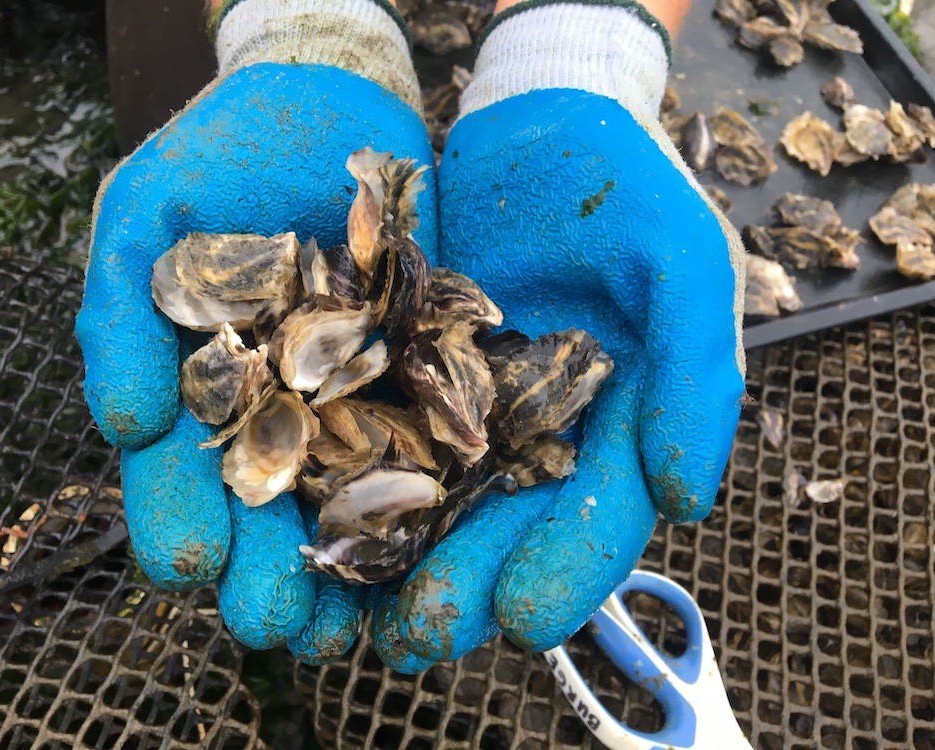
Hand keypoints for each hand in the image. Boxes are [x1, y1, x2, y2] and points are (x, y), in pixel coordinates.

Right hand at [75, 0, 434, 660]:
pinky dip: (421, 499)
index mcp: (192, 389)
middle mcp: (268, 410)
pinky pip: (420, 446)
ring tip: (342, 623)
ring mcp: (344, 402)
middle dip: (263, 568)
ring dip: (339, 564)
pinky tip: (424, 547)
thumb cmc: (219, 155)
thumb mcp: (144, 216)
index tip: (195, 563)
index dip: (179, 520)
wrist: (329, 106)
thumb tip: (124, 421)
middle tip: (273, 619)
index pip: (176, 473)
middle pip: (260, 508)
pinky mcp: (414, 380)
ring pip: (339, 501)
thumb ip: (121, 312)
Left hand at [371, 0, 744, 669]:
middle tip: (418, 637)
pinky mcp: (395, 365)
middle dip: (461, 584)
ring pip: (423, 495)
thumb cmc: (625, 190)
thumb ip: (696, 377)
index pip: (594, 518)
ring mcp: (458, 405)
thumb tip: (686, 500)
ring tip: (348, 607)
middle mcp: (530, 434)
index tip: (525, 617)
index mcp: (608, 428)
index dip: (564, 572)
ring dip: (388, 555)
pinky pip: (363, 425)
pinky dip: (335, 470)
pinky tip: (302, 512)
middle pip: (498, 525)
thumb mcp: (683, 266)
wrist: (539, 122)